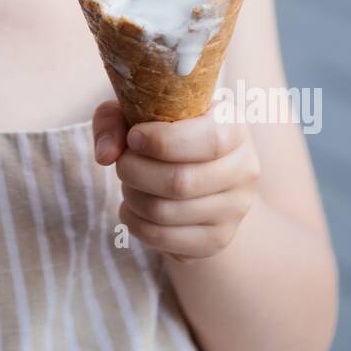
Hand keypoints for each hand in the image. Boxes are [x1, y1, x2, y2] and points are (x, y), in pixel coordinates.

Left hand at [91, 99, 260, 263]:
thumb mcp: (140, 111)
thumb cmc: (164, 131)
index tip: (134, 138)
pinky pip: (164, 239)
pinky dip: (135, 223)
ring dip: (132, 197)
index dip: (162, 141)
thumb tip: (105, 155)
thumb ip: (113, 119)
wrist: (198, 169)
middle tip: (123, 163)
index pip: (209, 140)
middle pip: (180, 182)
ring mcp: (234, 210)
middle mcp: (244, 170)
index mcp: (234, 128)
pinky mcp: (217, 239)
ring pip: (166, 213)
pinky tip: (133, 207)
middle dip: (134, 171)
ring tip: (129, 183)